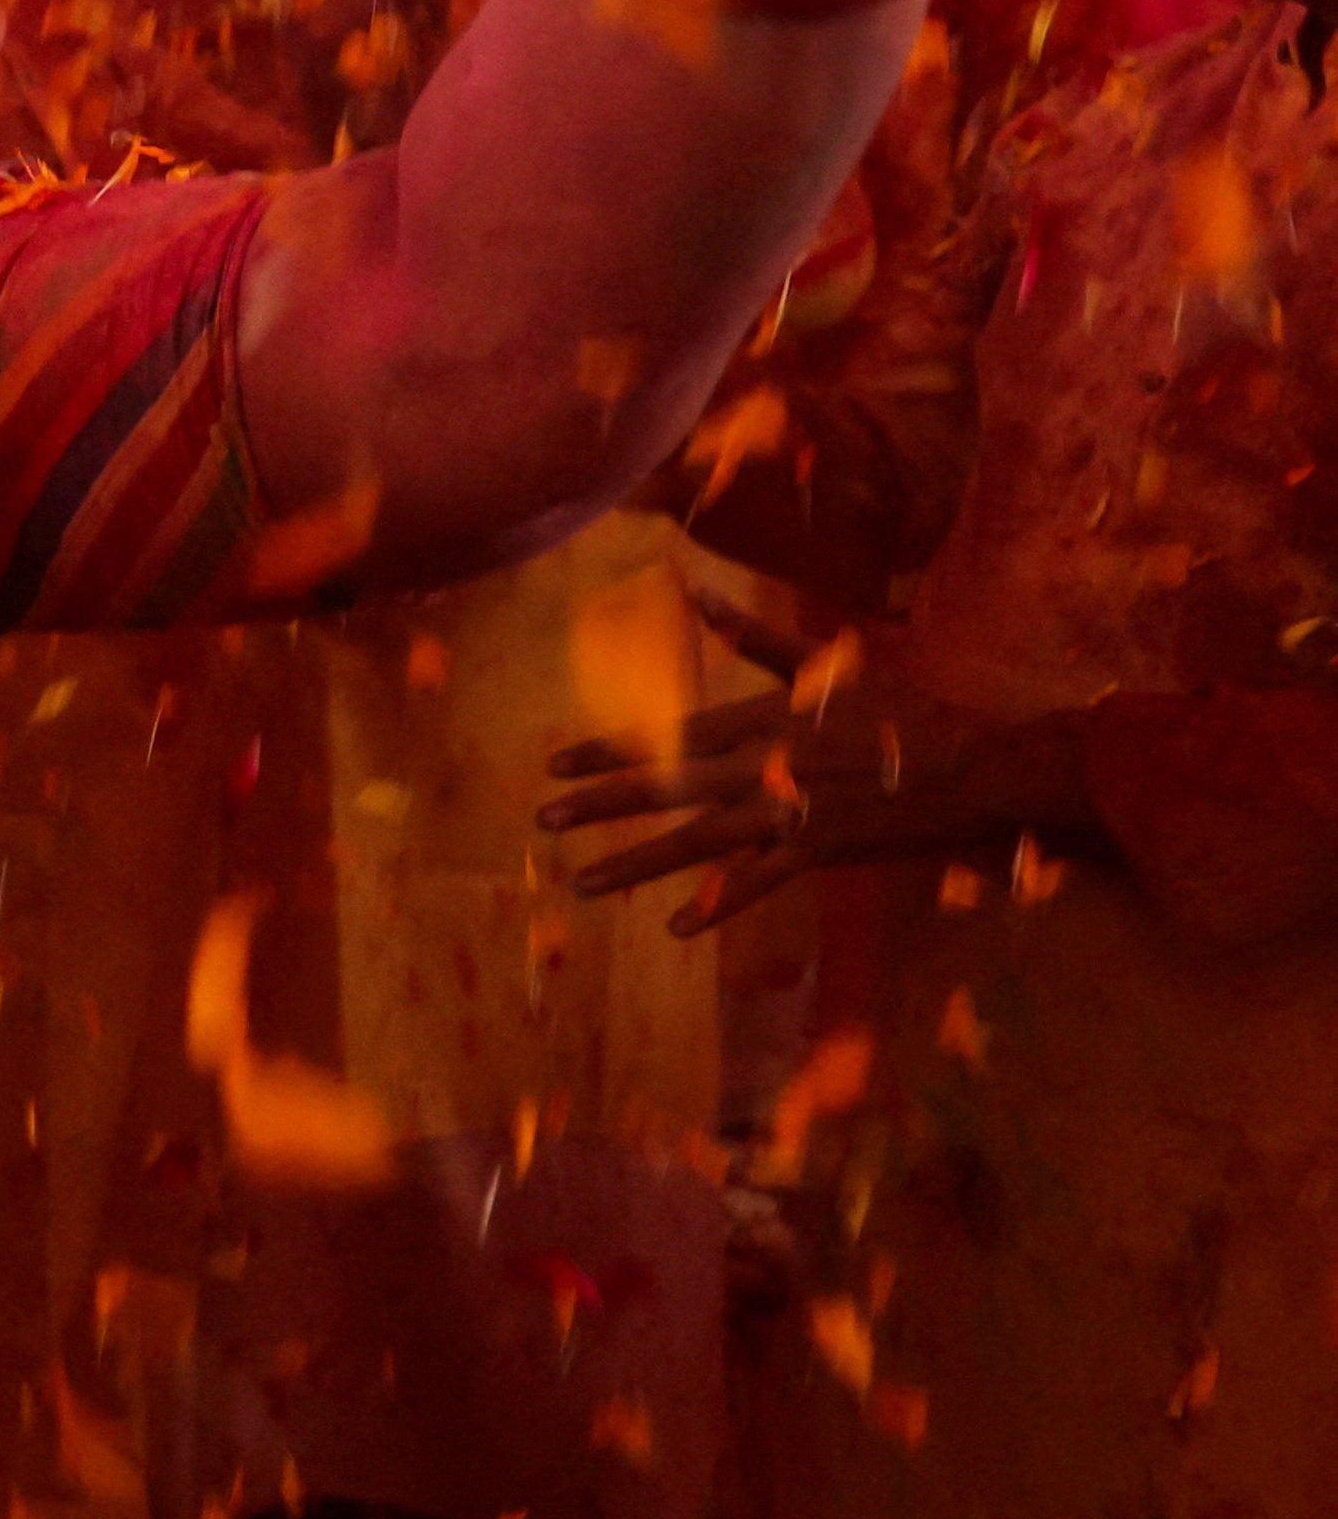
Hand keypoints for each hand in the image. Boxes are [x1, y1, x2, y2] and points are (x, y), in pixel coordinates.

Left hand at [541, 599, 1080, 930]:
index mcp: (762, 718)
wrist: (976, 764)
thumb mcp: (828, 663)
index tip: (554, 762)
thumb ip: (756, 635)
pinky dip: (719, 905)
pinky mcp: (819, 851)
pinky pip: (758, 883)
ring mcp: (789, 812)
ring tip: (582, 881)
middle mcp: (764, 766)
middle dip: (602, 802)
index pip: (666, 734)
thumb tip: (695, 591)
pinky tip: (678, 928)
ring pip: (698, 841)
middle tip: (543, 817)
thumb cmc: (906, 707)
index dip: (608, 748)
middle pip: (667, 786)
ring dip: (637, 861)